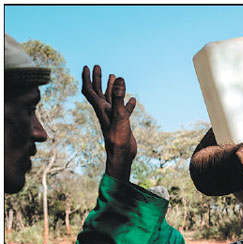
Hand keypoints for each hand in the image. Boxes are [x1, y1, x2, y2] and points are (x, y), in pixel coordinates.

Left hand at [81, 65, 136, 181]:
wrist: (122, 155)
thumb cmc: (118, 137)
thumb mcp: (119, 115)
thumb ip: (118, 96)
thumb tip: (118, 78)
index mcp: (100, 108)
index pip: (89, 90)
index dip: (87, 78)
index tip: (88, 67)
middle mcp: (104, 111)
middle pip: (97, 92)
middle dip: (96, 79)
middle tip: (98, 67)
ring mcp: (113, 117)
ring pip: (109, 99)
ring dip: (110, 88)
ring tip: (113, 77)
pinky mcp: (121, 123)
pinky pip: (123, 110)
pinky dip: (126, 103)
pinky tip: (132, 99)